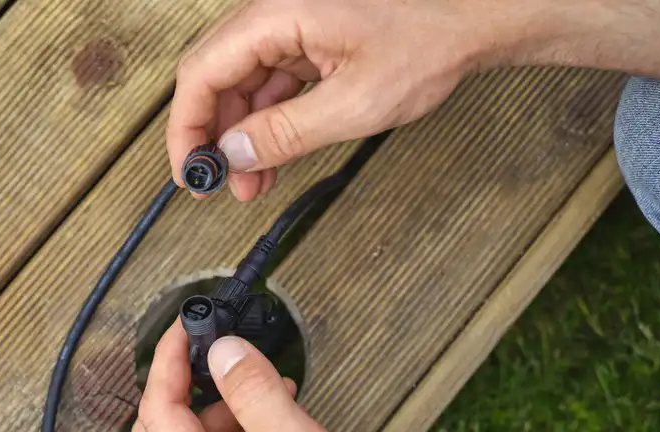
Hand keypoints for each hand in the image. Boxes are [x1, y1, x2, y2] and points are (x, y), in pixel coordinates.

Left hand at [132, 322, 436, 431]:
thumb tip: (223, 352)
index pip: (159, 419)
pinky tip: (282, 418)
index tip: (184, 329)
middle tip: (218, 351)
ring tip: (273, 391)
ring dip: (226, 408)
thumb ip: (257, 397)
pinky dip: (247, 429)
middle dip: (188, 387)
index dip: (167, 367)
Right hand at [167, 0, 505, 201]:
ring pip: (242, 85)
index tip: (190, 172)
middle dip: (216, 138)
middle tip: (221, 186)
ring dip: (243, 136)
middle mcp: (277, 13)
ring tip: (253, 183)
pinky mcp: (308, 40)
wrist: (471, 20)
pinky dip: (267, 122)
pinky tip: (272, 157)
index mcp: (279, 15)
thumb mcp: (352, 105)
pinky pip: (271, 84)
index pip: (203, 74)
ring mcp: (292, 26)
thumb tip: (234, 155)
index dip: (188, 129)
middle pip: (216, 78)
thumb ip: (285, 133)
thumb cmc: (428, 43)